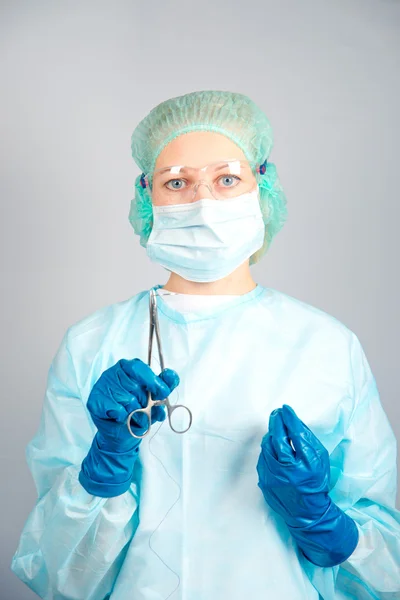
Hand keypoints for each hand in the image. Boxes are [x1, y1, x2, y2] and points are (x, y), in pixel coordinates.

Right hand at [79, 358, 179, 496]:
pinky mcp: (95, 400)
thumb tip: (171, 375)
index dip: (153, 381)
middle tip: (145, 410)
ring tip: (134, 416)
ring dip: (135, 413)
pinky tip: (121, 417)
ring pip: (127, 399)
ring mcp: (102, 385)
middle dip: (145, 403)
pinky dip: (123, 417)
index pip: (140, 369)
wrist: (122, 434)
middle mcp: (114, 372)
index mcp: (129, 367)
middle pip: (135, 387)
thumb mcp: (155, 399)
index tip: (163, 393)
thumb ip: (165, 385)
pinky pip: (116, 409)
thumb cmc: (138, 412)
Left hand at [256, 404, 358, 566]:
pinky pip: (263, 458)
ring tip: (275, 427)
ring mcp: (274, 476)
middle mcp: (289, 470)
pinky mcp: (264, 481)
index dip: (289, 419)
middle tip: (277, 413)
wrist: (307, 511)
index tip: (286, 409)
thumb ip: (307, 440)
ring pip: (267, 447)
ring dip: (270, 434)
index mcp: (306, 464)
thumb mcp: (319, 459)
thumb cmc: (315, 482)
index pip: (295, 434)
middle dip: (276, 422)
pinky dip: (267, 449)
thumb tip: (293, 421)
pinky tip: (272, 445)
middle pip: (277, 438)